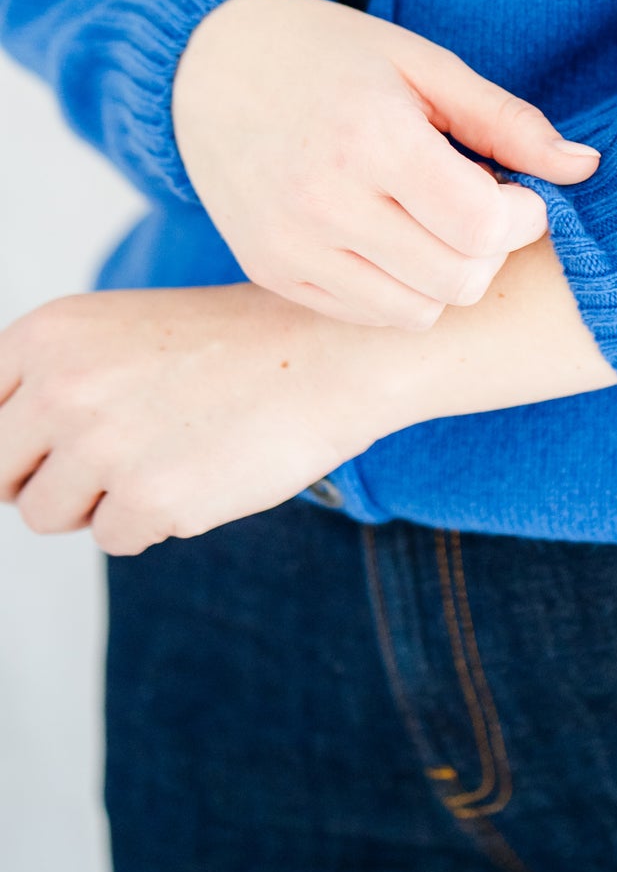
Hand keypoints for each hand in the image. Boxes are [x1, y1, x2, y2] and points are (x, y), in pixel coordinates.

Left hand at [0, 284, 409, 554]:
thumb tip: (1, 473)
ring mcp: (103, 444)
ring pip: (46, 514)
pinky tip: (198, 471)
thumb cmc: (228, 345)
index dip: (15, 441)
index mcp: (46, 333)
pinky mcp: (149, 498)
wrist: (329, 350)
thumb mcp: (115, 334)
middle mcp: (61, 385)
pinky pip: (112, 538)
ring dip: (97, 501)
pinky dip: (151, 519)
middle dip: (43, 478)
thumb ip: (48, 382)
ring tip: (161, 456)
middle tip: (106, 459)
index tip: (51, 444)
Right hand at [172, 0, 599, 329]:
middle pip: (459, 280)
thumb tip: (586, 168)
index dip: (523, 216)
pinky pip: (369, 315)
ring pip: (418, 312)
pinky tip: (391, 234)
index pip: (483, 228)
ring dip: (448, 275)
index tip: (514, 188)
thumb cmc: (330, 56)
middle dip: (491, 249)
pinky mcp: (270, 272)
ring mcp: (291, 246)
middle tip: (479, 203)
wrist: (206, 63)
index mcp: (370, 139)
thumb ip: (508, 120)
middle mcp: (323, 203)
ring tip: (433, 218)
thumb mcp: (424, 65)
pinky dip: (400, 287)